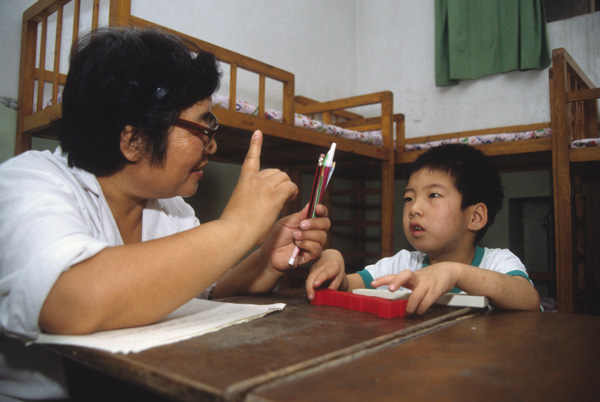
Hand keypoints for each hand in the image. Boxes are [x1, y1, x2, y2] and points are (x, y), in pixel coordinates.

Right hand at [220, 131, 297, 245]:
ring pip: (285, 178)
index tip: (258, 133)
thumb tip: (264, 203)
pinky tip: (290, 199)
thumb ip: (251, 198)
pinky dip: (293, 192)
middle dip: (280, 183)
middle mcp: (255, 180)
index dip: (256, 144)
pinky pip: (290, 187)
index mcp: (244, 181)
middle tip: (280, 197)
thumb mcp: (239, 204)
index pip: (251, 158)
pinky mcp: (274, 196)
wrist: (233, 232)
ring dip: (288, 188)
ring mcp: (264, 187)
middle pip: (276, 172)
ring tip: (286, 200)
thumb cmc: (234, 225)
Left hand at [260, 203, 329, 271]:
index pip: (322, 214)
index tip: (317, 208)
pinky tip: (297, 244)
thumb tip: (311, 204)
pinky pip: (317, 248)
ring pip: (322, 236)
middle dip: (315, 223)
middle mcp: (314, 232)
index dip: (322, 210)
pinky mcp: (312, 255)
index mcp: (309, 221)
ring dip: (307, 234)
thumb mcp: (287, 222)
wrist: (270, 253)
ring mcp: (314, 243)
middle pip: (326, 224)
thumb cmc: (277, 237)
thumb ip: (300, 215)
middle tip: (302, 225)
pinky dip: (306, 244)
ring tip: (295, 236)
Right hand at [305, 249, 345, 299]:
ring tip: (311, 297)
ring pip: (309, 278)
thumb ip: (335, 284)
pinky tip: (311, 293)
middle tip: (311, 297)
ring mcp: (314, 267)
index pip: (325, 273)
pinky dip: (309, 286)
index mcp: (331, 266)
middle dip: (310, 287)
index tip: (315, 285)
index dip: (320, 279)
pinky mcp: (311, 270)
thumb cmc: (337, 267)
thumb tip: (329, 293)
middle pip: (313, 276)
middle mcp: (321, 266)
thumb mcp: (340, 275)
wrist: (331, 255)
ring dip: (308, 288)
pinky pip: (309, 279)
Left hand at [371, 262, 462, 314]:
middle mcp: (417, 278)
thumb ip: (406, 286)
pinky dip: (422, 309)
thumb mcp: (416, 279)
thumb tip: (394, 300)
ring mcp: (427, 283)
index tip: (373, 283)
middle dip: (397, 282)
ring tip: (409, 313)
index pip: (394, 275)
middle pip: (405, 275)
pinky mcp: (436, 290)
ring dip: (411, 306)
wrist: (449, 271)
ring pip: (416, 294)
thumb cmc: (429, 277)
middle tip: (391, 290)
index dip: (383, 279)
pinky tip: (419, 312)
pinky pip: (427, 301)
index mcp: (410, 276)